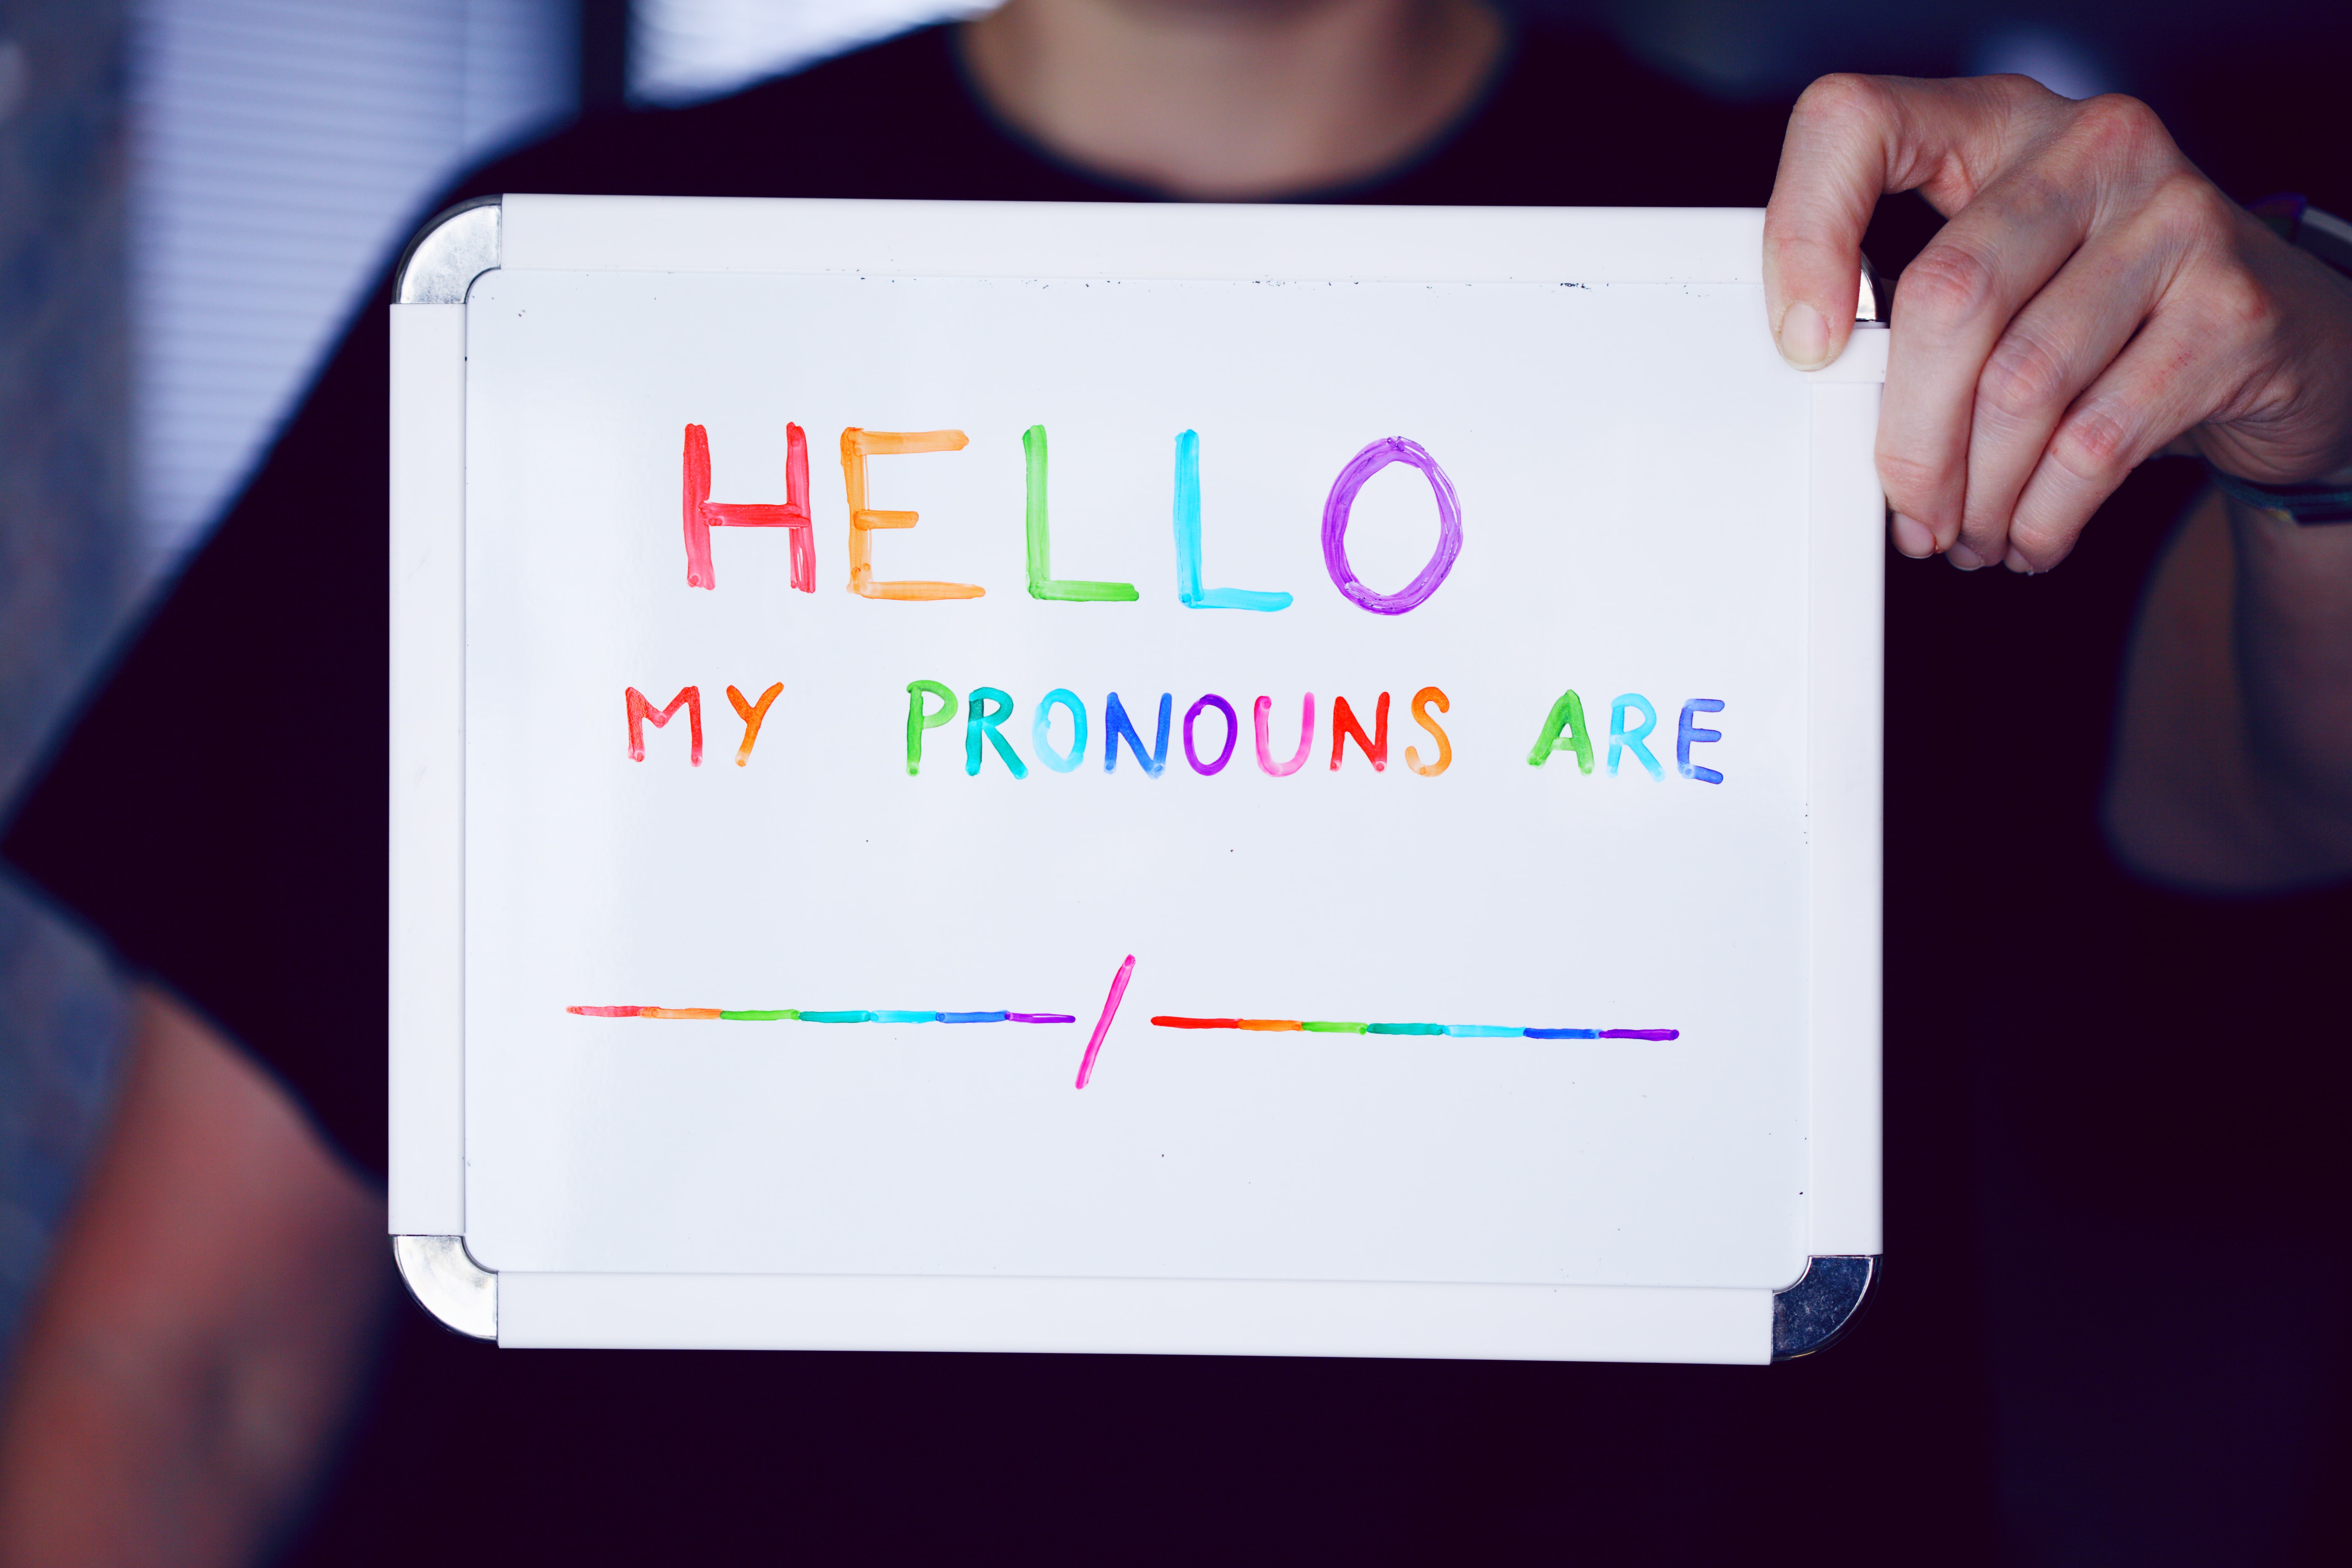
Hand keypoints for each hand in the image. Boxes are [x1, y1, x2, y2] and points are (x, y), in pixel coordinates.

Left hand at [1763, 74, 2351, 570]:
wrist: (2277, 340)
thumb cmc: (2108, 311)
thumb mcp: (2005, 277)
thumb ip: (1915, 312)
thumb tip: (1830, 411)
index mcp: (2000, 123)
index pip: (1858, 124)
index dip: (1804, 232)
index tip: (1803, 343)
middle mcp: (2091, 149)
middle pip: (1948, 296)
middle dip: (1910, 437)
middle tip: (1907, 508)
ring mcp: (2173, 220)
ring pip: (2019, 385)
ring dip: (1977, 493)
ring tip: (1966, 534)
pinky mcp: (2230, 309)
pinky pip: (2096, 441)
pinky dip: (2043, 512)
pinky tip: (2029, 535)